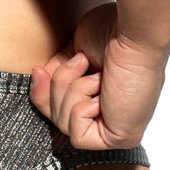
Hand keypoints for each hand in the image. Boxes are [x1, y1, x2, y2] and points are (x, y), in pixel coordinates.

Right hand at [29, 3, 168, 149]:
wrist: (132, 31)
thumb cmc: (113, 31)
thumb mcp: (71, 53)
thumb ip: (56, 74)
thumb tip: (38, 80)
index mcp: (104, 96)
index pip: (60, 109)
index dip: (43, 94)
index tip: (38, 71)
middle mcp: (112, 114)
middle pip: (58, 118)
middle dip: (59, 88)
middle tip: (80, 62)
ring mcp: (118, 128)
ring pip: (65, 126)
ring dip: (75, 94)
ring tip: (98, 74)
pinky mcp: (121, 138)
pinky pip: (79, 137)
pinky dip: (81, 111)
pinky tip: (102, 94)